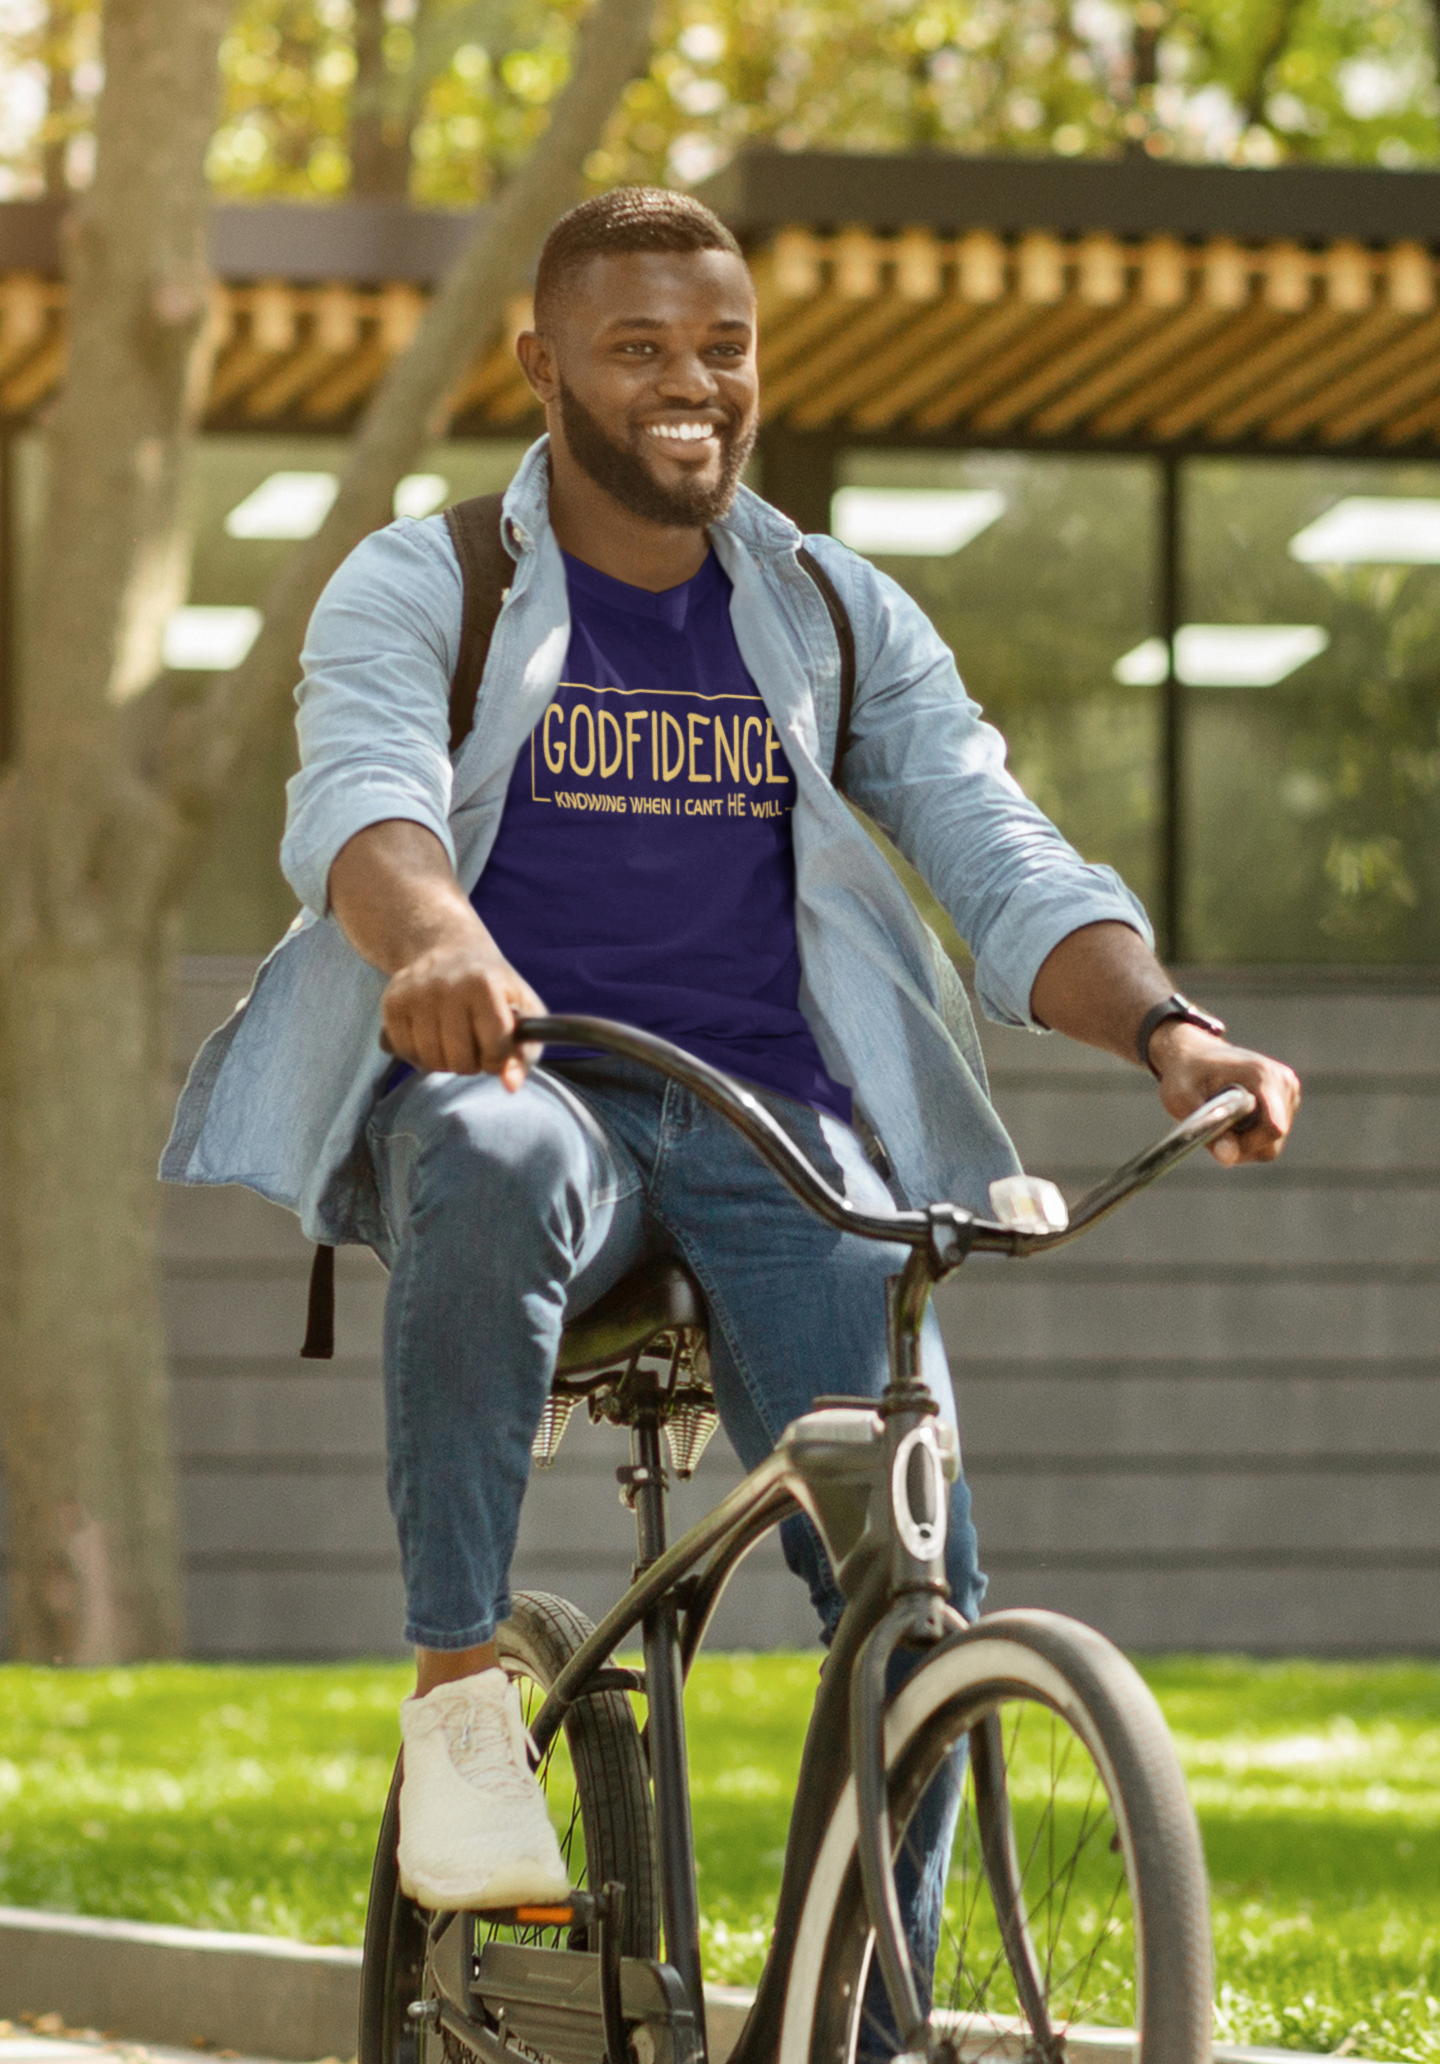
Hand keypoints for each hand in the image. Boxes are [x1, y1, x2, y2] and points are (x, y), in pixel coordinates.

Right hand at [381, 942, 545, 1088]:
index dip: (497, 1057)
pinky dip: (418, 1055)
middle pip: (460, 1061)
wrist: (450, 949)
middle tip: (473, 1044)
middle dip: (470, 1063)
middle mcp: (446, 986)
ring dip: (443, 1061)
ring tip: (452, 1041)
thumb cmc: (494, 988)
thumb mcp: (523, 1011)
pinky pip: (403, 1052)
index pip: (494, 1048)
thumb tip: (510, 1086)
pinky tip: (429, 1038)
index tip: (496, 1046)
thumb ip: (524, 1052)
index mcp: (484, 985)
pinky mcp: (392, 1002)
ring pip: (429, 1061)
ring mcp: (415, 994)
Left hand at [1148, 1020, 1300, 1166]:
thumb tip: (1227, 1157)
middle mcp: (1283, 1082)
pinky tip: (1233, 1119)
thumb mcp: (1182, 1099)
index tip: (1220, 1144)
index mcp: (1262, 1075)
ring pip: (1271, 1144)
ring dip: (1243, 1142)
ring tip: (1220, 1120)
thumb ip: (1205, 1127)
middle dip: (1240, 1145)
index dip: (1247, 1144)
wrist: (1195, 1054)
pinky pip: (1271, 1139)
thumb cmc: (1185, 1073)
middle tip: (1212, 1131)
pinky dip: (1249, 1138)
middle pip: (1271, 1140)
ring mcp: (1289, 1093)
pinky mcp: (1287, 1103)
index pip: (1274, 1127)